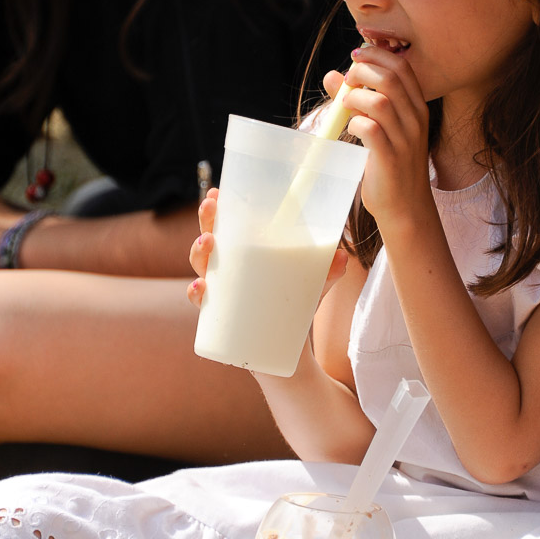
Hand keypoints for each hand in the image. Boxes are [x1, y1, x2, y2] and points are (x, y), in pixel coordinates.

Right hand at [186, 186, 348, 308]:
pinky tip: (200, 286)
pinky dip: (197, 294)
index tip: (217, 192)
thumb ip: (328, 270)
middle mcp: (228, 270)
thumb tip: (342, 256)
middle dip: (206, 222)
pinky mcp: (221, 317)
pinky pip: (203, 304)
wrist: (288, 346)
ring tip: (207, 243)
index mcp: (246, 254)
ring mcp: (222, 293)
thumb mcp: (314, 283)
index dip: (218, 209)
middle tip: (210, 208)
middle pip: (209, 240)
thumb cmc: (296, 303)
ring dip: (199, 253)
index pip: (227, 226)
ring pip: (202, 267)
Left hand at [325, 44, 432, 229]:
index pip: (402, 68)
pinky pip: (370, 128)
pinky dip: (355, 123)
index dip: (377, 55)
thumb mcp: (381, 128)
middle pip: (390, 79)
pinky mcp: (390, 158)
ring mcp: (405, 140)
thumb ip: (359, 101)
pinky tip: (352, 129)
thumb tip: (331, 76)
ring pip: (379, 101)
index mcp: (418, 108)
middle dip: (362, 72)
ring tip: (346, 108)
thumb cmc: (391, 165)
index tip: (356, 56)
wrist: (406, 207)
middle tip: (347, 83)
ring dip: (355, 98)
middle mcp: (416, 121)